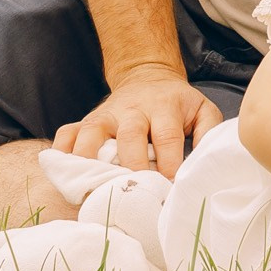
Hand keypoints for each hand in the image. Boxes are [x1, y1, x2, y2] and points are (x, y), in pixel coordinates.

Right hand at [54, 72, 222, 176]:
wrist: (147, 76)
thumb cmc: (177, 104)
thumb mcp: (202, 110)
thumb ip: (208, 134)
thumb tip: (202, 166)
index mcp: (164, 107)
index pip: (167, 136)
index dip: (169, 164)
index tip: (170, 189)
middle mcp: (133, 109)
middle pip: (130, 136)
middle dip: (132, 167)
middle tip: (135, 194)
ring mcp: (106, 115)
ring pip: (92, 133)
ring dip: (90, 161)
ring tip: (91, 189)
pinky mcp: (86, 121)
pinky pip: (67, 133)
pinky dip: (62, 152)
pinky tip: (63, 173)